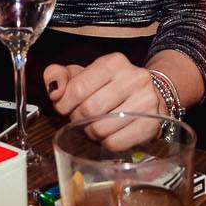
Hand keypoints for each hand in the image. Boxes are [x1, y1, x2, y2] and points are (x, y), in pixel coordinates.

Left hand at [44, 53, 164, 148]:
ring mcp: (146, 101)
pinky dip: (106, 143)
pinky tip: (109, 133)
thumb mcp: (83, 73)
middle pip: (89, 110)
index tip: (64, 107)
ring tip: (95, 124)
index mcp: (113, 63)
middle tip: (80, 117)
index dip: (64, 103)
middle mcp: (133, 78)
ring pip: (101, 128)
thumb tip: (54, 91)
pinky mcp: (152, 123)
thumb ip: (59, 75)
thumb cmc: (110, 84)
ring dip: (91, 132)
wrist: (151, 92)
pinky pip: (116, 143)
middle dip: (77, 118)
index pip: (78, 88)